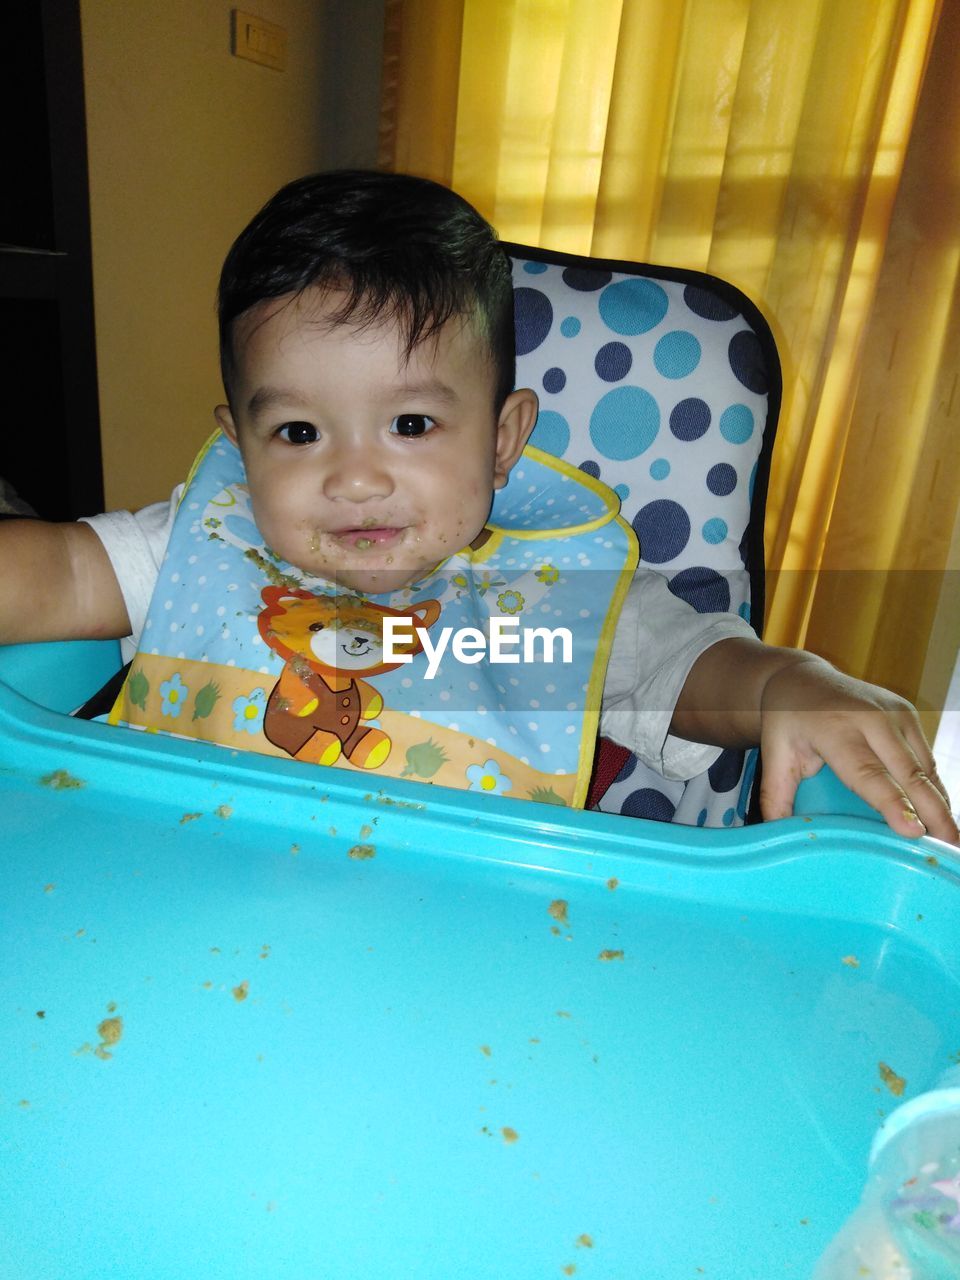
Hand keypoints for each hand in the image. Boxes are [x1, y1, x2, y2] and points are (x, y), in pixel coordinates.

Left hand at [757, 656, 958, 844]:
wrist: (802, 678)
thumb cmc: (787, 723)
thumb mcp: (775, 755)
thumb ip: (775, 796)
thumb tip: (775, 837)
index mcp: (835, 729)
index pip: (868, 773)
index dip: (893, 803)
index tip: (914, 831)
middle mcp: (871, 718)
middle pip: (908, 774)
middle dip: (933, 812)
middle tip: (950, 848)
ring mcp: (895, 714)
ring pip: (925, 768)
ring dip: (941, 804)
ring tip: (952, 839)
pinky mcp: (909, 714)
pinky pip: (927, 759)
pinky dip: (936, 788)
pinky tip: (942, 815)